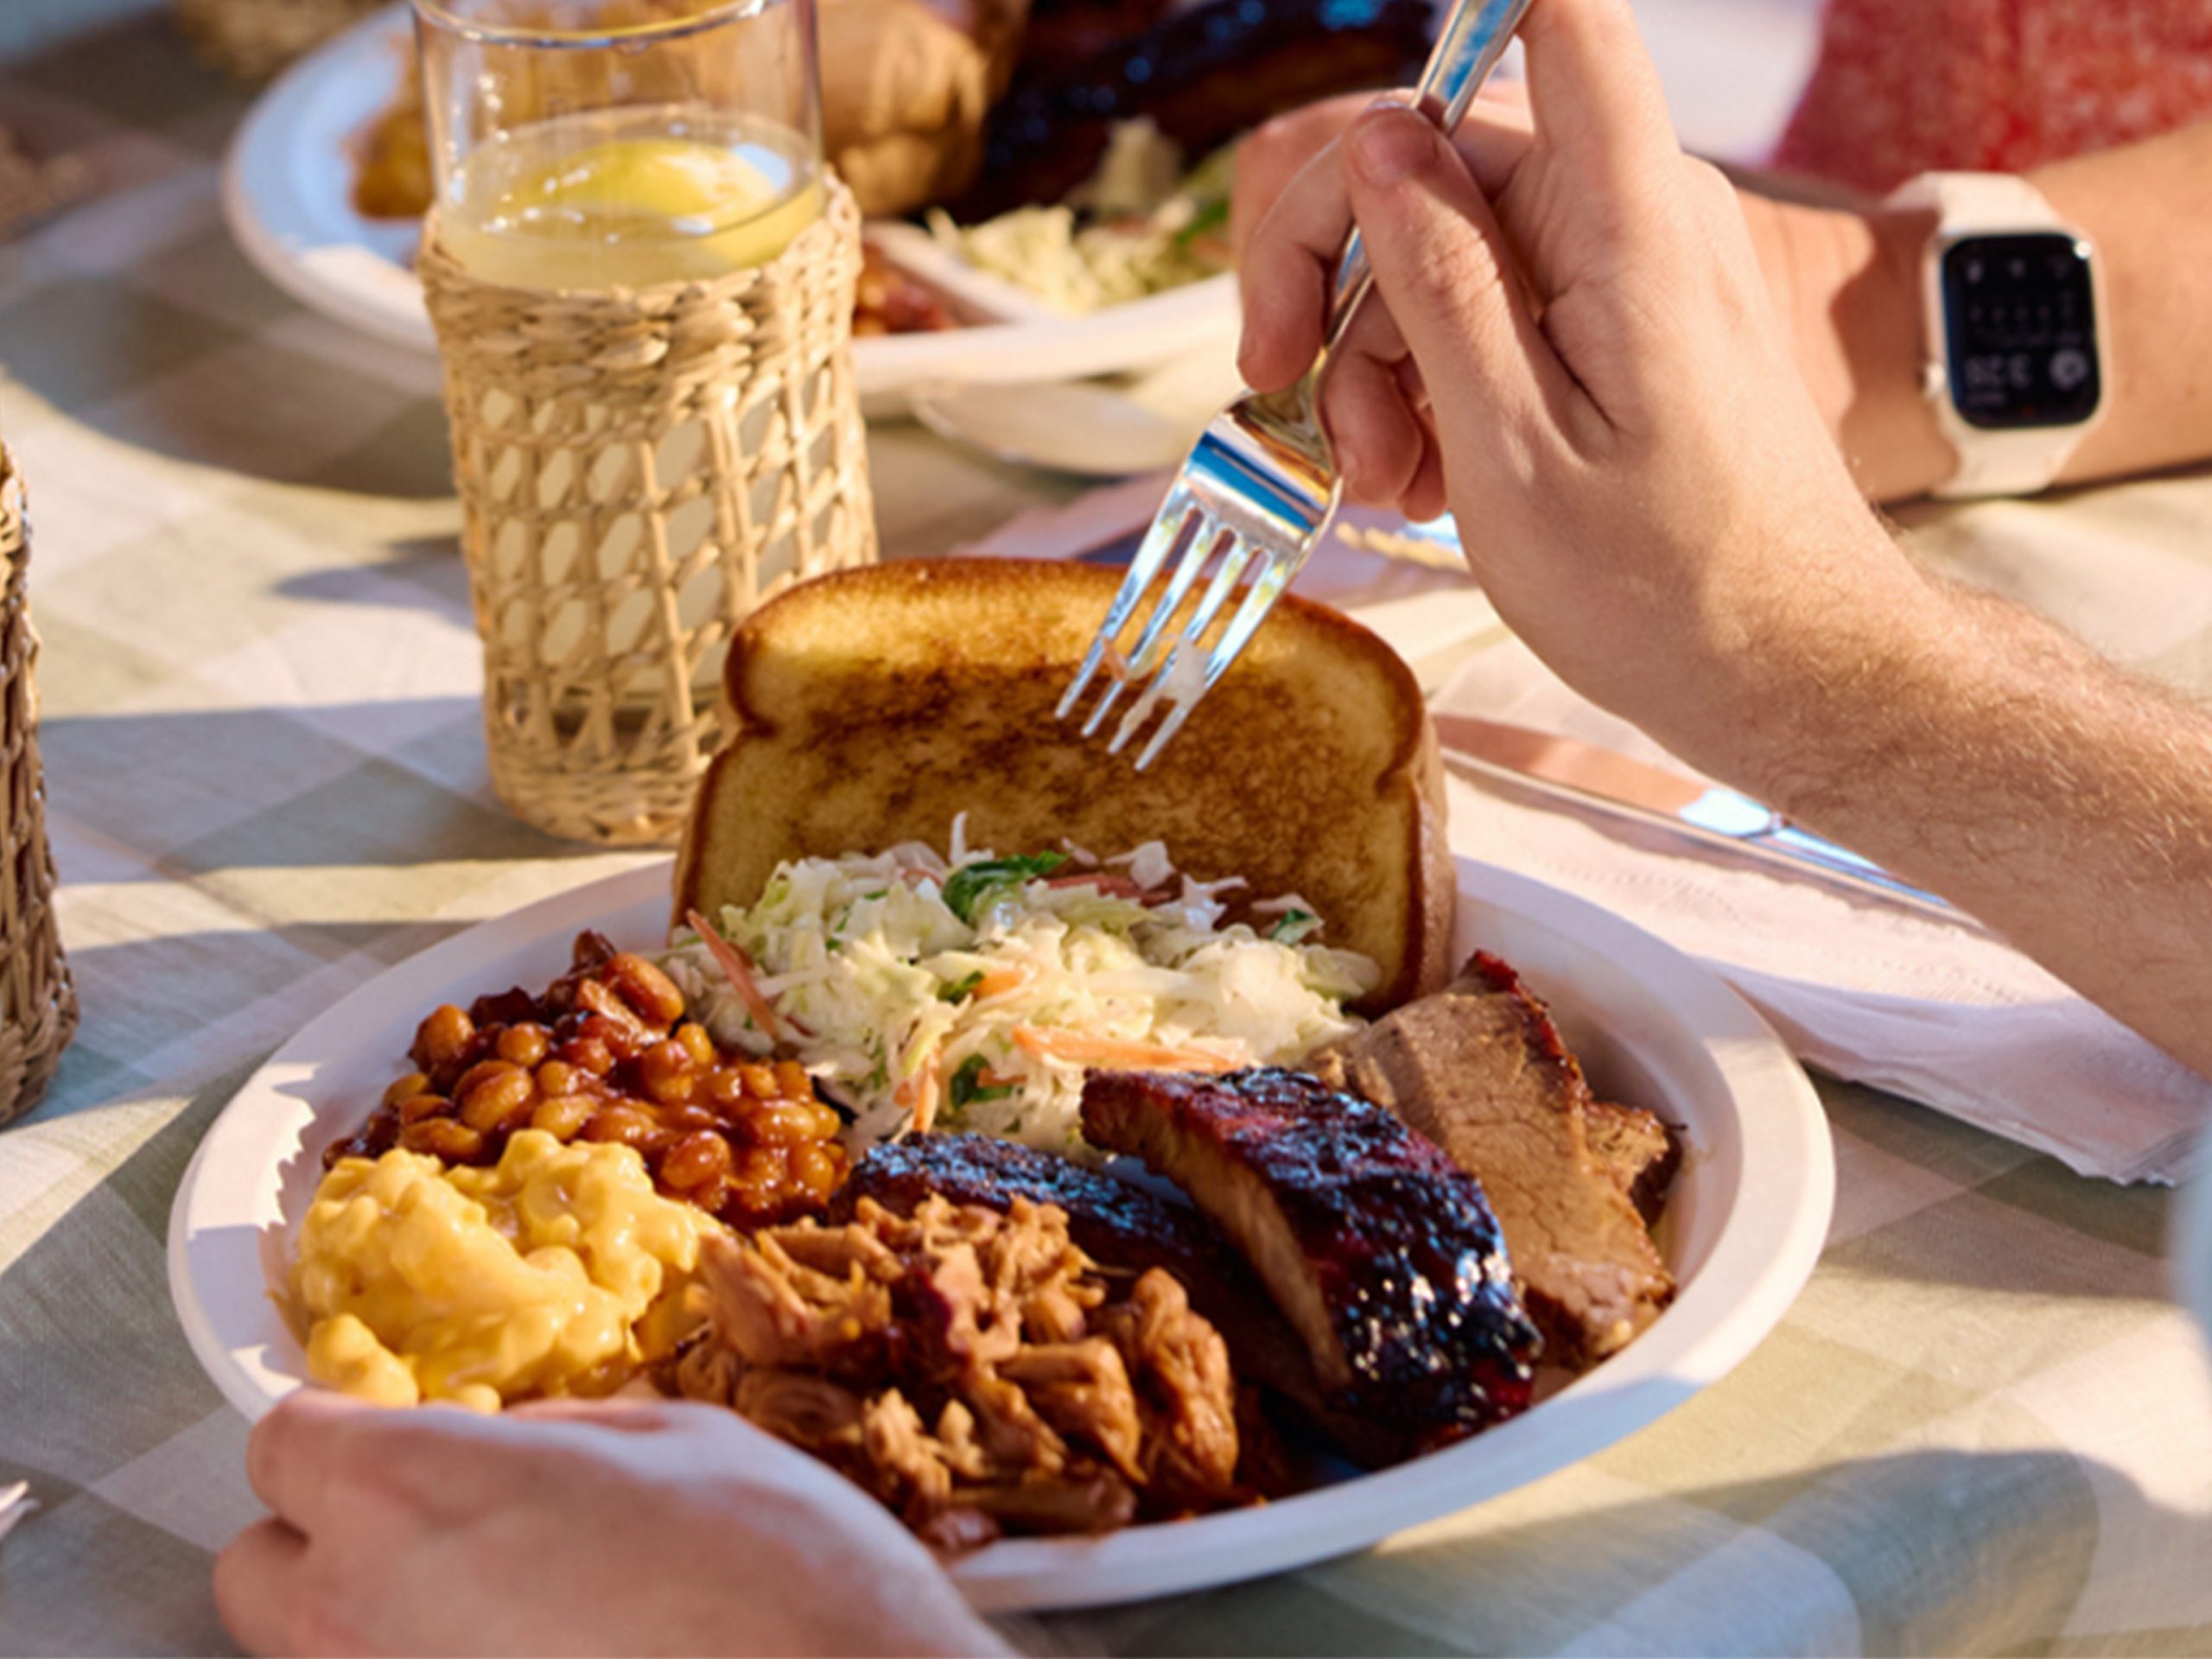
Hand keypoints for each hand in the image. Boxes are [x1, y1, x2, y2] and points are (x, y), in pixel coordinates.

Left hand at [215, 1393, 1006, 1657]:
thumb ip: (549, 1438)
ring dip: (380, 1621)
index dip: (340, 1429)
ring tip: (505, 1611)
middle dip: (327, 1539)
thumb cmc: (770, 1566)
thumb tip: (503, 1453)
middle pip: (256, 1568)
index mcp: (412, 1489)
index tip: (392, 1432)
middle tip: (434, 1530)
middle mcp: (359, 1614)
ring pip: (316, 1651)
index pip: (282, 1442)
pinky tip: (538, 1657)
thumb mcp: (669, 1438)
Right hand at [1235, 0, 1931, 773]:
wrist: (1791, 674)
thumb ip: (1442, 284)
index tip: (1353, 175)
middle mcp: (1640, 214)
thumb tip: (1382, 146)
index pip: (1551, 17)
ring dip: (1385, 361)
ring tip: (1385, 484)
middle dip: (1353, 283)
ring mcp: (1636, 270)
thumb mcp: (1512, 450)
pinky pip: (1504, 309)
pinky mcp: (1629, 326)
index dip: (1445, 47)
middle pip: (1448, 162)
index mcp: (1626, 220)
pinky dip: (1442, 384)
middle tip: (1302, 410)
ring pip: (1456, 251)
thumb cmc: (1666, 591)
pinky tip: (1424, 479)